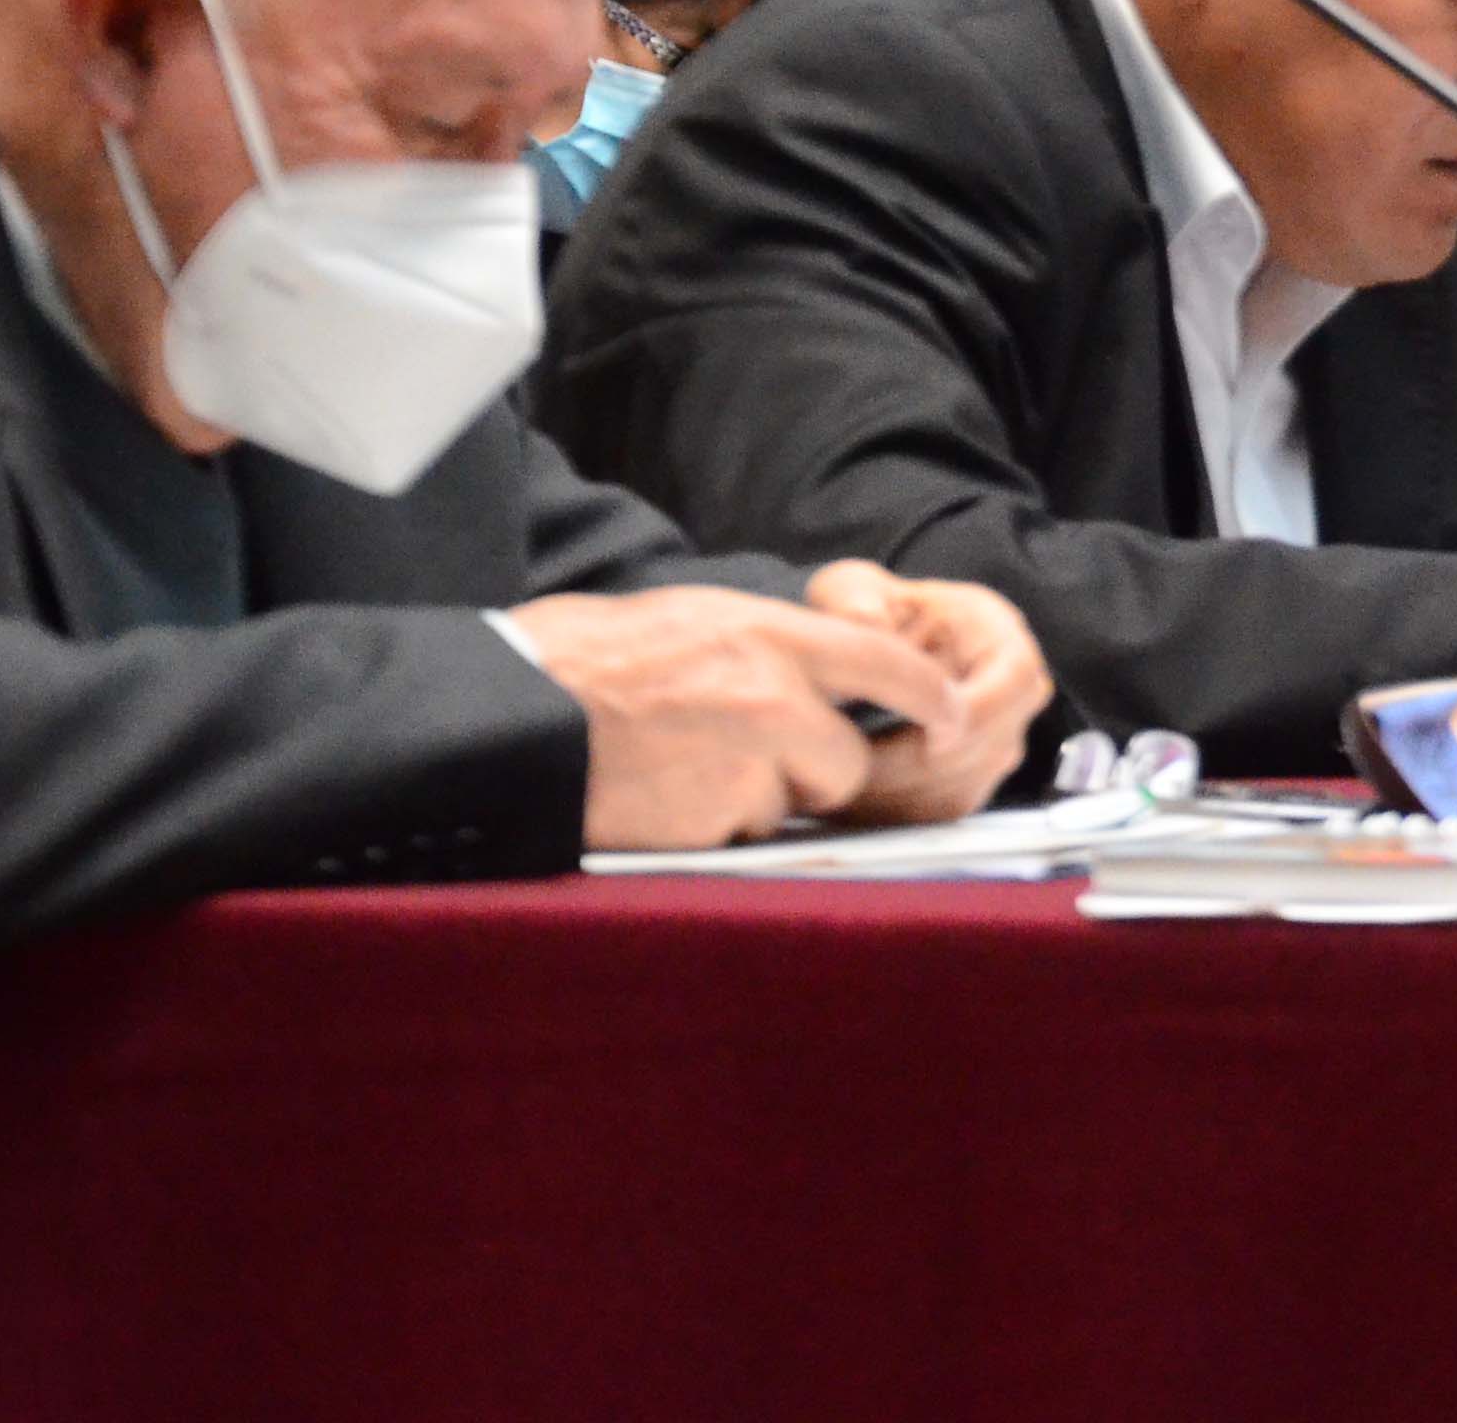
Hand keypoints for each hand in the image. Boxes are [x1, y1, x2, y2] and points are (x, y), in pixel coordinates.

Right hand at [501, 585, 968, 851]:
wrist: (503, 716)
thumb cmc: (575, 660)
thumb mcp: (685, 618)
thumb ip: (759, 646)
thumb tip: (804, 669)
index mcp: (765, 634)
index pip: (887, 664)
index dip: (930, 696)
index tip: (953, 717)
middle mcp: (769, 699)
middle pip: (843, 761)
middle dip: (812, 773)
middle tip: (748, 757)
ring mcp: (740, 767)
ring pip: (786, 805)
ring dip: (752, 803)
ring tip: (679, 771)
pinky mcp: (705, 827)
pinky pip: (734, 838)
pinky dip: (708, 831)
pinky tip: (658, 800)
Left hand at [800, 559, 1055, 823]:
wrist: (873, 652)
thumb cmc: (871, 615)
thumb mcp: (853, 588)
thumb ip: (852, 597)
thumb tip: (866, 622)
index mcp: (997, 635)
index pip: (1017, 680)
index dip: (980, 714)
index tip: (931, 736)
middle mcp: (1010, 694)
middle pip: (994, 747)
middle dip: (922, 769)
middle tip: (855, 774)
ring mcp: (995, 743)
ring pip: (966, 790)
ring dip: (903, 800)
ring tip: (841, 790)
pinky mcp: (969, 782)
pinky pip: (943, 814)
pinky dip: (898, 817)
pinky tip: (851, 804)